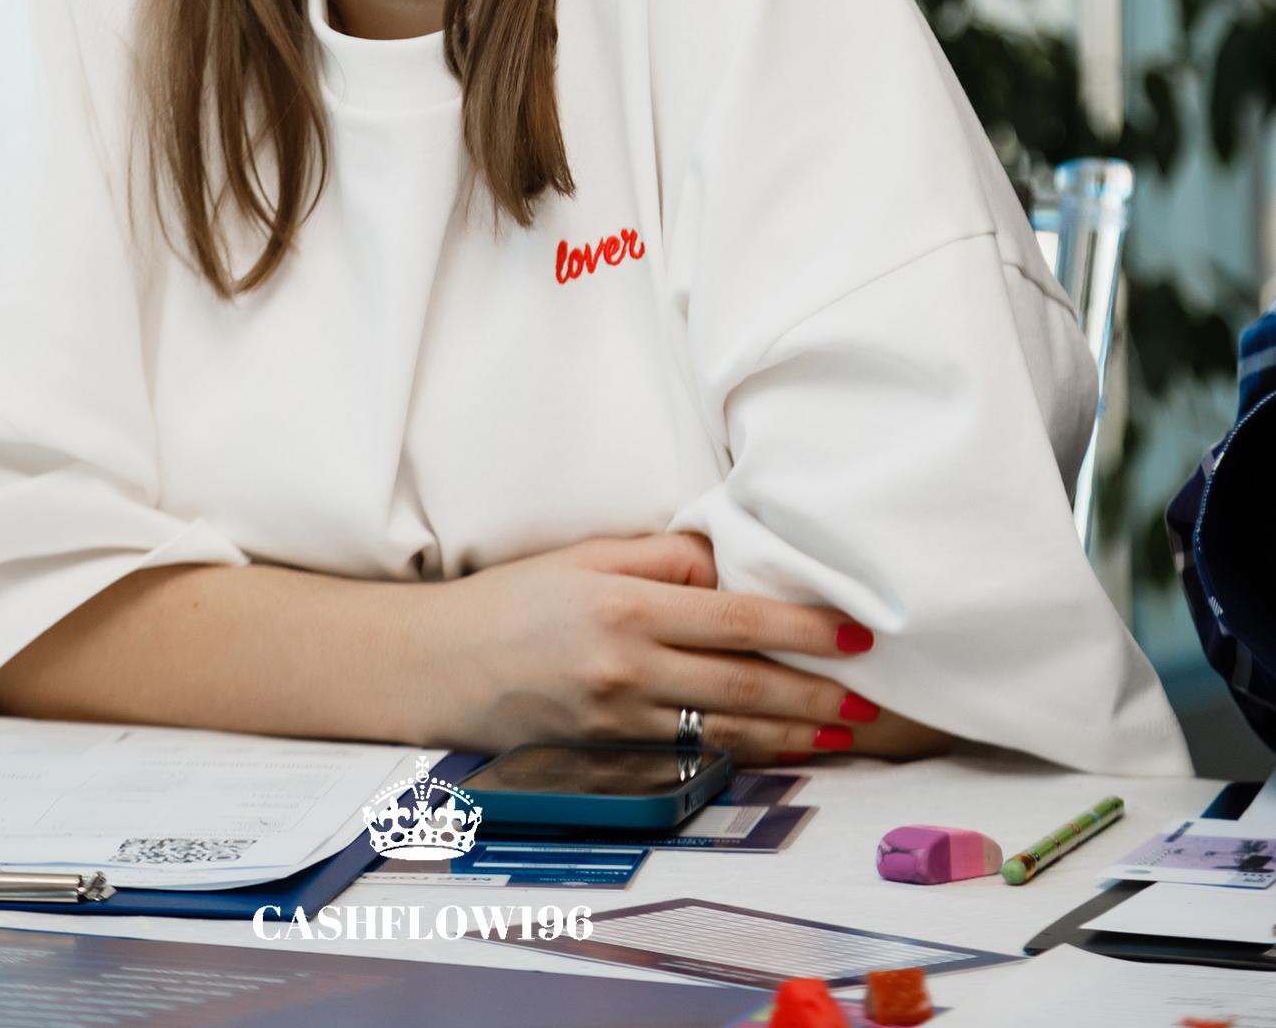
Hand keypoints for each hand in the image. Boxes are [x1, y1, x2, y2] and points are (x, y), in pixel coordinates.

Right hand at [433, 529, 878, 759]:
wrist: (442, 665)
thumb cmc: (515, 599)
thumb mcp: (586, 556)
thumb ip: (662, 556)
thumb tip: (728, 566)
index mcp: (627, 605)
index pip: (736, 618)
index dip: (802, 629)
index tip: (854, 635)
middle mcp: (629, 667)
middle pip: (743, 684)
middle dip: (814, 694)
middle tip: (868, 700)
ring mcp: (620, 720)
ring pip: (726, 729)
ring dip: (791, 734)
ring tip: (841, 733)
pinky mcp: (611, 755)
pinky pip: (691, 752)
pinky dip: (741, 751)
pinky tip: (777, 749)